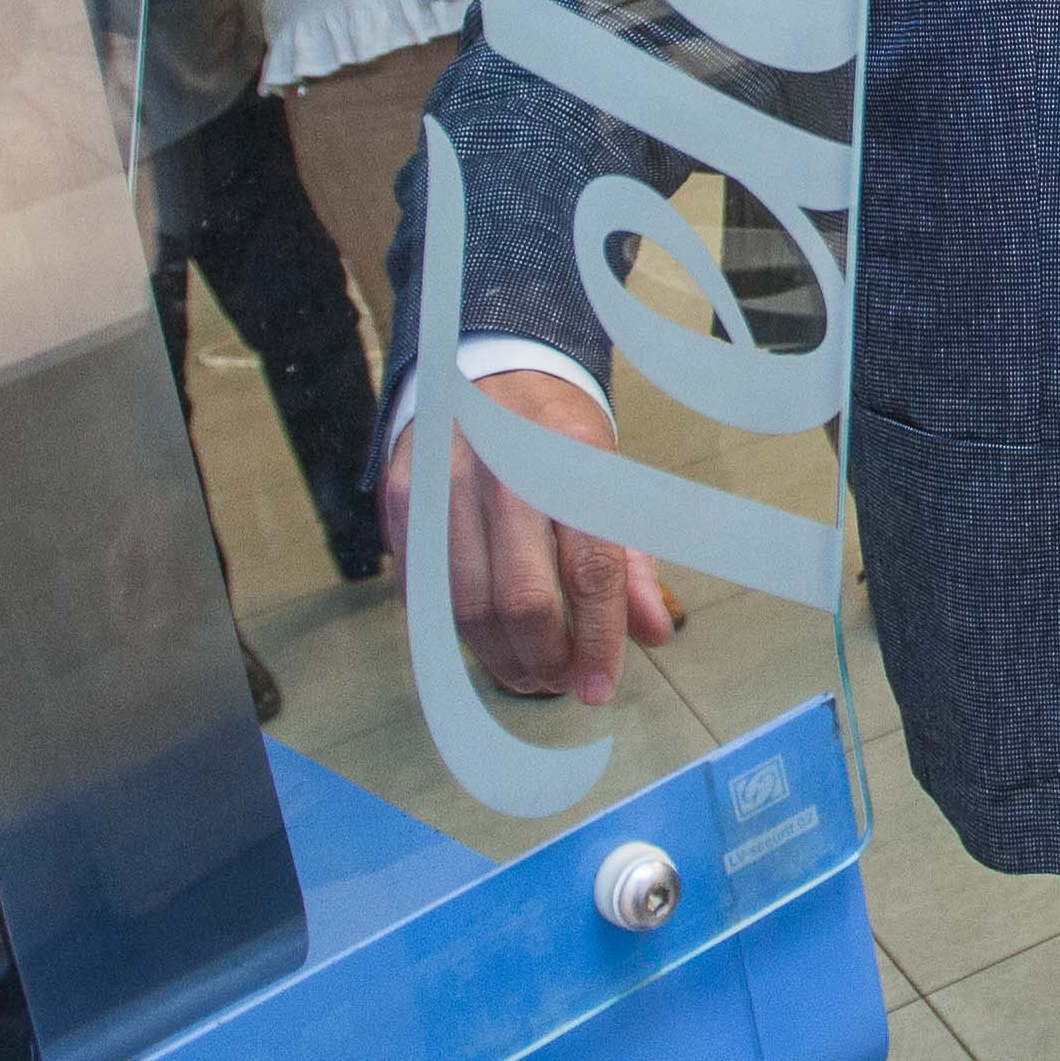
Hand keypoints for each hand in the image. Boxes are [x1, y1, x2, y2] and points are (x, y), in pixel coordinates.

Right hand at [376, 367, 683, 706]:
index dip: (598, 640)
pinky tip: (489, 638)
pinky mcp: (402, 498)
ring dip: (501, 658)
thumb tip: (657, 633)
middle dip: (546, 659)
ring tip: (529, 673)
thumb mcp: (611, 482)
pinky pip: (426, 589)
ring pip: (467, 606)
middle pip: (522, 598)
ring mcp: (444, 481)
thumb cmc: (561, 439)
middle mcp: (503, 468)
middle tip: (562, 682)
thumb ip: (632, 561)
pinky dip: (459, 629)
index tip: (600, 690)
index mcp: (573, 457)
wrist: (493, 370)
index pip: (589, 569)